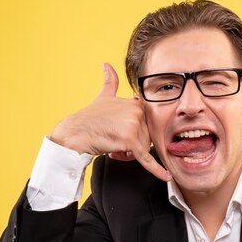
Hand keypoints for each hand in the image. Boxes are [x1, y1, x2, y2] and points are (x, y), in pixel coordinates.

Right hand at [51, 63, 170, 180]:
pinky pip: (146, 158)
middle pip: (147, 139)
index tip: (120, 133)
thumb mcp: (102, 97)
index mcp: (136, 104)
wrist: (74, 133)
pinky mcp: (131, 141)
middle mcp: (138, 112)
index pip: (147, 127)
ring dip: (129, 154)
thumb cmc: (89, 118)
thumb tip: (106, 64)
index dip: (135, 133)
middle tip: (113, 142)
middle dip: (132, 145)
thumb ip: (110, 82)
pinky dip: (156, 170)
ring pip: (143, 150)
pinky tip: (166, 177)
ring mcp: (135, 126)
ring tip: (112, 147)